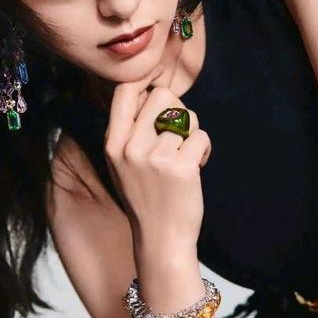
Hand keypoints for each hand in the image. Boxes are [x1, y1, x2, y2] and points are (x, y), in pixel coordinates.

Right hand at [103, 64, 211, 254]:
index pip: (125, 91)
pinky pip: (201, 136)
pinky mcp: (180, 168)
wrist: (160, 238)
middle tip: (179, 134)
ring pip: (187, 116)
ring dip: (193, 133)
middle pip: (163, 96)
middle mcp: (130, 148)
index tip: (159, 84)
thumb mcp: (122, 163)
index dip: (146, 79)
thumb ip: (130, 129)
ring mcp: (155, 158)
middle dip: (179, 109)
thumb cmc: (146, 196)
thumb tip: (151, 89)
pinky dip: (205, 149)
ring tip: (185, 155)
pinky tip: (197, 166)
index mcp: (113, 143)